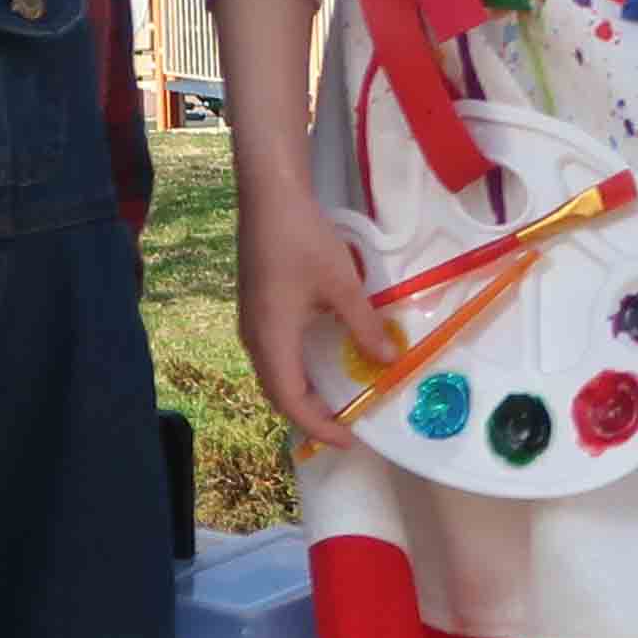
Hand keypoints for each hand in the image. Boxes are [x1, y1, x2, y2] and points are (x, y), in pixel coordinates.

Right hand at [235, 185, 385, 453]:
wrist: (270, 197)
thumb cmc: (305, 239)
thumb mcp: (343, 285)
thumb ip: (364, 327)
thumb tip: (386, 361)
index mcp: (272, 338)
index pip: (290, 400)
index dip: (319, 426)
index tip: (349, 439)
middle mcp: (255, 337)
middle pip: (279, 392)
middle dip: (311, 414)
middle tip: (347, 424)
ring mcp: (251, 322)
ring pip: (275, 372)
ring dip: (303, 391)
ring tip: (338, 398)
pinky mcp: (256, 308)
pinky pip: (274, 353)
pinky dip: (297, 369)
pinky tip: (323, 361)